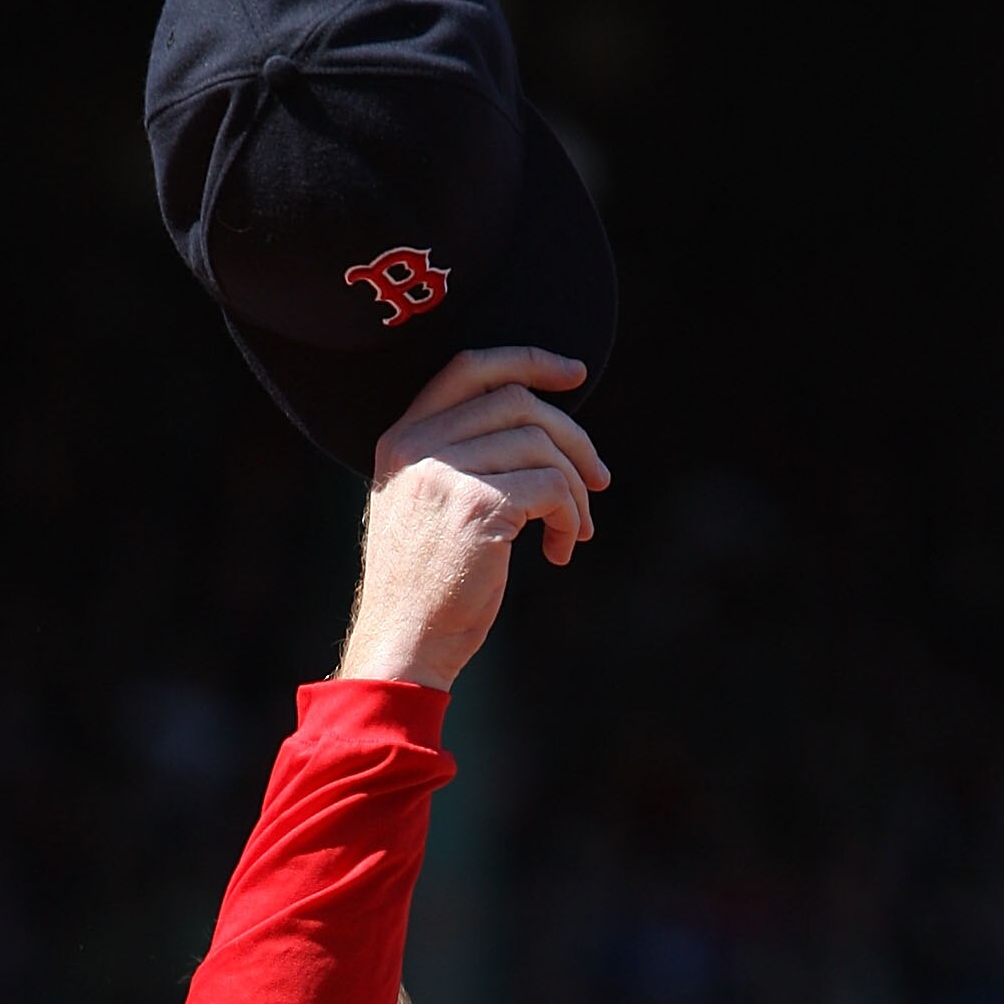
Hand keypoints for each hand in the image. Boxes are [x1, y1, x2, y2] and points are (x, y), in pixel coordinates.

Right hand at [336, 346, 609, 691]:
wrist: (405, 642)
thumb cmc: (426, 585)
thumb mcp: (426, 506)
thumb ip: (459, 459)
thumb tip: (542, 433)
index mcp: (403, 438)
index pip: (472, 368)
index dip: (530, 361)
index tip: (575, 375)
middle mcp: (419, 445)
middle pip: (520, 404)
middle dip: (574, 439)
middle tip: (600, 480)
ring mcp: (446, 473)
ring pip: (542, 447)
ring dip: (577, 490)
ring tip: (576, 530)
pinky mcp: (479, 507)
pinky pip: (551, 489)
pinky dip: (570, 517)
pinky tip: (560, 550)